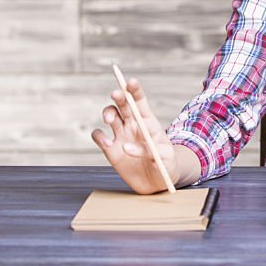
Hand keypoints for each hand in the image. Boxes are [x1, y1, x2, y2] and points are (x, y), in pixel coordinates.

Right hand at [91, 77, 178, 193]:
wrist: (158, 183)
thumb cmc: (166, 166)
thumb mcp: (164, 158)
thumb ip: (148, 150)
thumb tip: (126, 147)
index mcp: (148, 122)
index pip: (140, 101)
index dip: (134, 90)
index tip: (130, 82)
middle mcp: (132, 125)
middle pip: (123, 104)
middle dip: (119, 96)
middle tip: (116, 94)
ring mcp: (121, 136)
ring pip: (110, 115)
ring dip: (108, 113)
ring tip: (110, 120)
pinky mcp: (110, 150)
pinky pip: (99, 137)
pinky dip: (99, 137)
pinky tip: (107, 143)